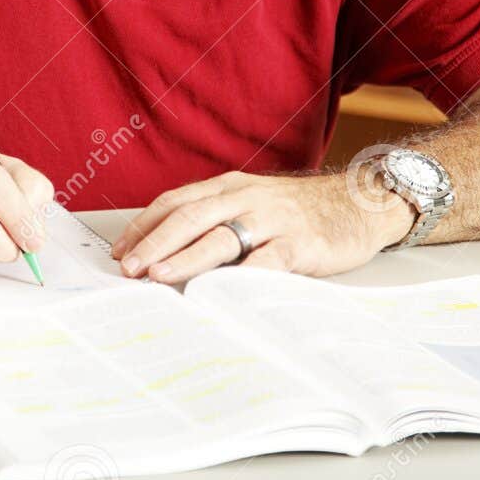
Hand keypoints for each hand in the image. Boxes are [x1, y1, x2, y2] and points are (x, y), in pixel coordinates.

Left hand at [111, 171, 415, 283]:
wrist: (360, 202)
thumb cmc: (297, 211)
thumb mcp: (251, 203)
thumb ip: (216, 221)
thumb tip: (164, 255)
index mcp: (228, 186)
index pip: (175, 201)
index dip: (144, 225)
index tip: (119, 250)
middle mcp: (245, 197)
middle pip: (189, 216)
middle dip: (153, 242)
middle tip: (127, 267)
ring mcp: (273, 220)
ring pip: (220, 236)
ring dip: (184, 257)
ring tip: (158, 275)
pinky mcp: (300, 244)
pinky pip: (266, 262)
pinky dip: (239, 277)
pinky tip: (218, 292)